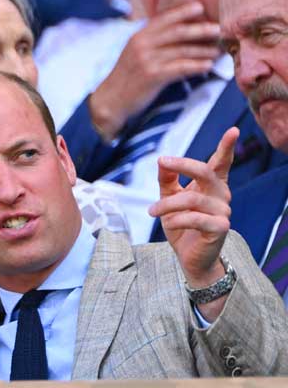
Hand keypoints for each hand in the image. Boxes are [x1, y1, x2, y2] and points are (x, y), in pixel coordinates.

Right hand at [90, 2, 219, 139]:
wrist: (111, 100)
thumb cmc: (128, 76)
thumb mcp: (135, 52)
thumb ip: (152, 40)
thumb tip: (180, 29)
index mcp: (138, 36)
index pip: (163, 19)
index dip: (183, 11)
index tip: (200, 7)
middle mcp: (142, 45)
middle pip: (177, 32)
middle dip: (200, 30)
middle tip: (218, 29)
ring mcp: (146, 60)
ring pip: (182, 50)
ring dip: (203, 50)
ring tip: (218, 51)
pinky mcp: (152, 76)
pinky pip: (180, 68)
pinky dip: (196, 66)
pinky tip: (208, 66)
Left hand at [148, 127, 235, 316]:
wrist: (190, 257)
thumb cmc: (181, 225)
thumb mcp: (169, 199)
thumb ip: (167, 180)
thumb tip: (161, 161)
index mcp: (211, 185)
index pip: (221, 163)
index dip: (227, 147)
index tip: (233, 130)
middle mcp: (221, 195)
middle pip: (205, 172)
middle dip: (182, 164)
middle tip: (162, 162)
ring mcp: (223, 211)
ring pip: (192, 198)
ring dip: (167, 204)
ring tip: (152, 211)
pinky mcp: (220, 228)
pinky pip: (194, 218)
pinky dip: (176, 219)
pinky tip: (168, 223)